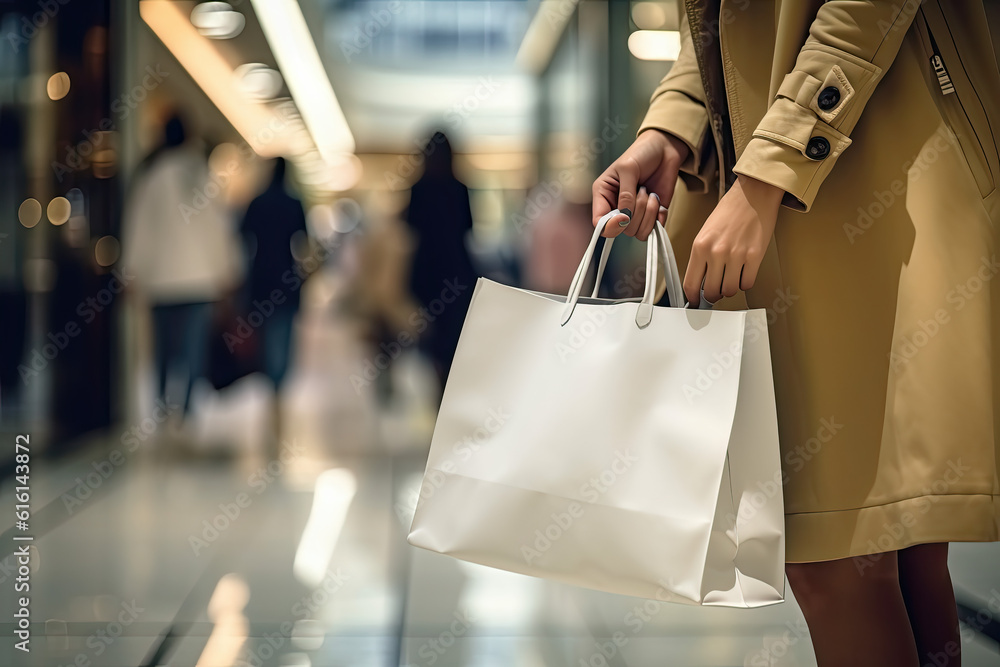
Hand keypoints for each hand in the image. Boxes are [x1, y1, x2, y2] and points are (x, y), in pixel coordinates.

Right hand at [592, 129, 690, 239]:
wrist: (664, 148)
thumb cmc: (641, 153)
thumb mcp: (628, 169)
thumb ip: (625, 195)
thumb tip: (625, 217)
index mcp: (604, 195)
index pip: (600, 222)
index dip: (611, 225)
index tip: (625, 216)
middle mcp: (617, 207)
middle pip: (623, 229)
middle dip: (637, 211)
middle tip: (642, 190)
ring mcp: (635, 213)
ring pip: (639, 232)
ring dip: (649, 212)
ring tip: (650, 193)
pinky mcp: (652, 215)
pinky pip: (654, 229)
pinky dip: (659, 216)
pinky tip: (658, 200)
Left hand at [683, 175, 783, 303]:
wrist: (753, 194)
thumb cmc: (730, 210)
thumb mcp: (706, 232)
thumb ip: (702, 256)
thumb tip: (701, 279)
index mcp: (700, 246)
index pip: (691, 283)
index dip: (693, 297)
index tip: (696, 302)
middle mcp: (716, 252)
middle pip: (711, 291)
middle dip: (713, 295)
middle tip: (716, 292)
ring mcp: (736, 255)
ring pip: (729, 290)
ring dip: (730, 289)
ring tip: (731, 278)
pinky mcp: (755, 256)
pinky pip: (747, 283)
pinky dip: (744, 282)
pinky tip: (743, 273)